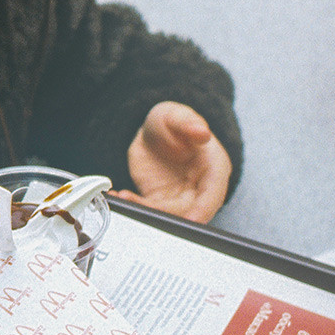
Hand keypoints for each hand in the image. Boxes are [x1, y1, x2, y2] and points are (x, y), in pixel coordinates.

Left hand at [116, 101, 231, 222]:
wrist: (154, 133)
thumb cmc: (171, 124)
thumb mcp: (175, 115)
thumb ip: (187, 123)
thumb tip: (203, 132)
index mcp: (214, 166)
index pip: (214, 193)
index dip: (205, 208)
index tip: (193, 219)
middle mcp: (201, 186)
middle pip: (192, 211)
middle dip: (171, 216)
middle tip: (147, 210)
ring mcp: (182, 197)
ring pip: (169, 214)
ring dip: (147, 211)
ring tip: (126, 197)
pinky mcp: (162, 201)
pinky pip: (150, 209)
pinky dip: (135, 206)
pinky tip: (119, 196)